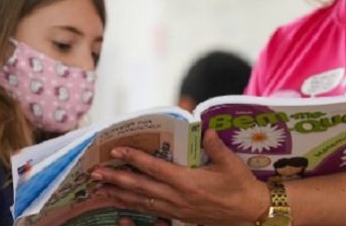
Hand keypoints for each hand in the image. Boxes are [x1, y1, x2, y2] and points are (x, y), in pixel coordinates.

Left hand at [92, 130, 269, 225]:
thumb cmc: (241, 186)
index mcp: (188, 182)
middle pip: (140, 187)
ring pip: (142, 202)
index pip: (154, 168)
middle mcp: (177, 198)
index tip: (116, 151)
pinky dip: (134, 209)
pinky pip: (151, 214)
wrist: (251, 214)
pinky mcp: (179, 217)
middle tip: (94, 174)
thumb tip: (204, 128)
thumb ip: (215, 146)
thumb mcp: (231, 164)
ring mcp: (176, 210)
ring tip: (100, 190)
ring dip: (120, 195)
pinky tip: (122, 208)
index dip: (134, 159)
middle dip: (116, 180)